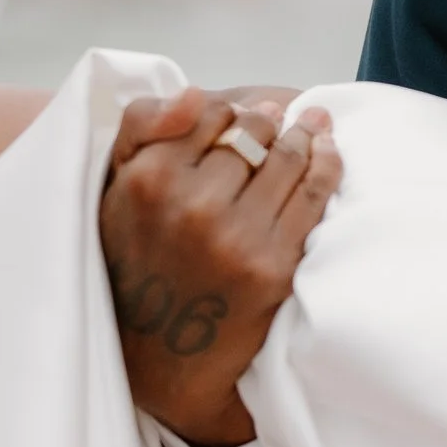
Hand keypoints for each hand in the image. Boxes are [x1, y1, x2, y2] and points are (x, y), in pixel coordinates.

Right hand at [99, 87, 343, 446]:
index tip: (247, 114)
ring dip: (307, 135)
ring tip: (314, 126)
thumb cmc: (137, 256)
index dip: (235, 111)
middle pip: (255, 134)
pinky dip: (328, 164)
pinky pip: (315, 195)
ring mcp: (236, 238)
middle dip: (273, 121)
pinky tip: (329, 151)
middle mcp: (192, 206)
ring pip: (288, 159)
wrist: (159, 352)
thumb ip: (145, 126)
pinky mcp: (272, 266)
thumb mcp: (117, 186)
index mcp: (150, 179)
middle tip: (286, 116)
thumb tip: (197, 94)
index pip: (212, 114)